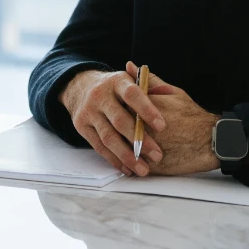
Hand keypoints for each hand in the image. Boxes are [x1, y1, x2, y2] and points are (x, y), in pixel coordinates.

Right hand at [59, 65, 173, 176]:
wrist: (80, 86)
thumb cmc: (116, 87)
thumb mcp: (130, 79)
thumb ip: (150, 84)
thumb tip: (168, 93)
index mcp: (116, 81)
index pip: (132, 94)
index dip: (147, 110)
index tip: (162, 126)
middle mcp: (100, 95)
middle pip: (119, 120)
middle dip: (140, 140)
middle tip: (158, 155)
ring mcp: (89, 111)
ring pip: (108, 137)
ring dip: (127, 156)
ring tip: (144, 169)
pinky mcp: (81, 126)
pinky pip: (99, 146)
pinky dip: (114, 159)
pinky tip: (128, 168)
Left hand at [126, 62, 220, 176]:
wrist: (212, 141)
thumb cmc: (192, 115)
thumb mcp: (173, 92)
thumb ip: (148, 81)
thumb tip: (129, 66)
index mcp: (144, 108)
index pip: (117, 106)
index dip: (116, 108)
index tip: (117, 109)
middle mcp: (142, 128)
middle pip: (116, 128)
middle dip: (115, 128)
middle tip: (118, 128)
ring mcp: (146, 149)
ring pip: (122, 149)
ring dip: (120, 148)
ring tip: (123, 145)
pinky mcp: (152, 166)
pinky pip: (133, 165)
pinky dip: (130, 163)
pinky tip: (131, 160)